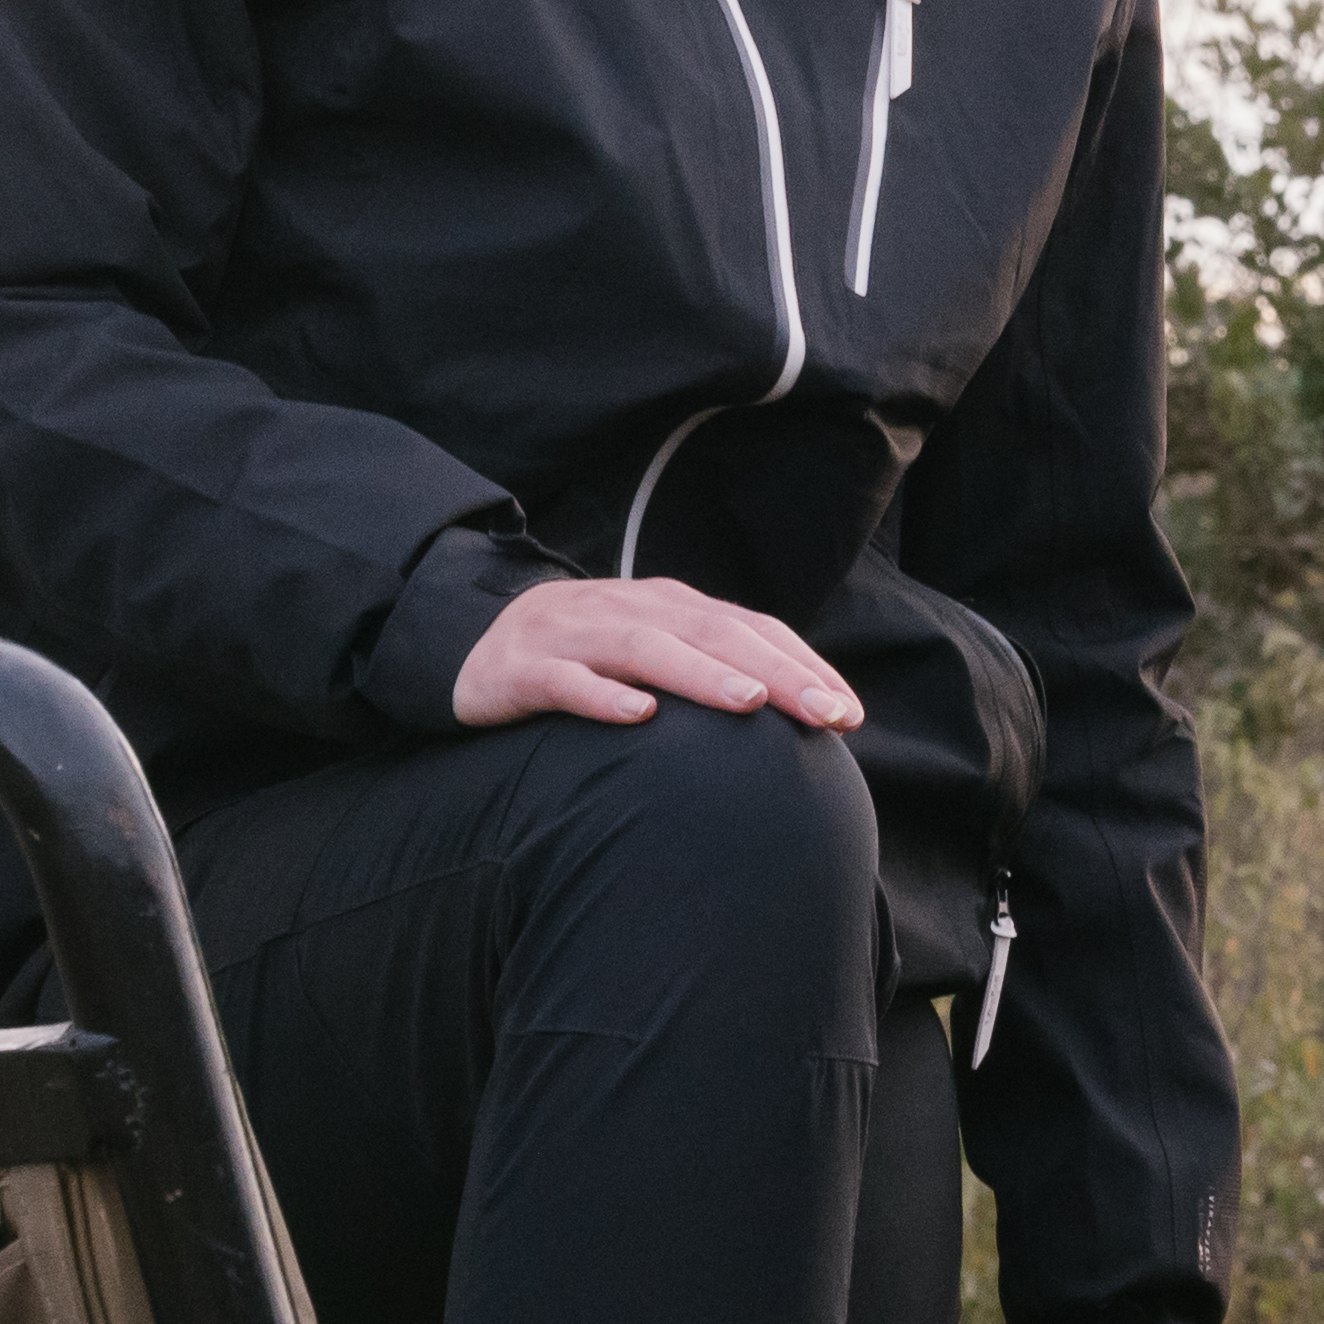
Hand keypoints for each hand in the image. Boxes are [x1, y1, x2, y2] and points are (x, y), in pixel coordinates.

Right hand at [454, 575, 860, 733]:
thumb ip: (712, 669)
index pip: (748, 628)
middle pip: (712, 634)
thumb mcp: (653, 654)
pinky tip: (639, 715)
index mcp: (667, 607)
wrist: (474, 646)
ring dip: (700, 675)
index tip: (850, 712)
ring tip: (750, 701)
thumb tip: (797, 712)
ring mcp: (574, 635)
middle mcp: (627, 612)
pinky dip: (602, 696)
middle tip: (826, 712)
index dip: (802, 664)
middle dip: (776, 671)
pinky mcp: (523, 668)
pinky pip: (566, 681)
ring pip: (645, 650)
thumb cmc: (585, 660)